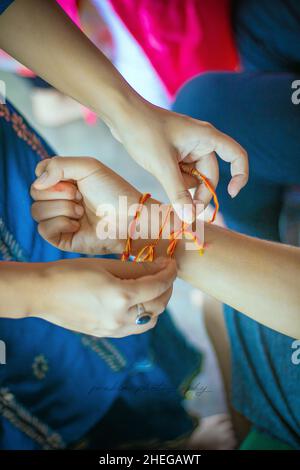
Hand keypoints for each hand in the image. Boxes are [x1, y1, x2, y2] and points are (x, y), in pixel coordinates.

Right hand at [30, 257, 176, 336]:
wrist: (42, 294)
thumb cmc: (71, 273)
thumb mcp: (105, 265)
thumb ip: (136, 268)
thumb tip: (161, 266)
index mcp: (122, 297)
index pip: (158, 286)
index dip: (169, 273)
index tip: (171, 263)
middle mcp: (121, 318)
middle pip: (159, 305)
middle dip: (167, 288)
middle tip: (164, 273)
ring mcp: (113, 330)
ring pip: (150, 320)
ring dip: (157, 304)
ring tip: (152, 288)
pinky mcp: (106, 334)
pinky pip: (134, 327)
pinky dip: (143, 314)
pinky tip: (136, 301)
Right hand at [31, 157, 139, 254]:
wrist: (129, 219)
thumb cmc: (113, 192)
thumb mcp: (88, 166)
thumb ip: (58, 165)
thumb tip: (38, 183)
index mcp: (65, 182)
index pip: (39, 175)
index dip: (52, 176)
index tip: (74, 180)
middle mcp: (60, 200)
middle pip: (35, 193)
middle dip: (59, 193)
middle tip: (81, 197)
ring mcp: (59, 220)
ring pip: (36, 211)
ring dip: (62, 209)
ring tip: (82, 212)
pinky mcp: (61, 238)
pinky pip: (43, 229)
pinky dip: (60, 224)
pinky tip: (78, 225)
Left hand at [109, 99, 248, 221]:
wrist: (121, 114)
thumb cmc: (143, 131)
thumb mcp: (162, 166)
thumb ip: (178, 193)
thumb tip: (190, 218)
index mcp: (207, 137)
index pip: (236, 156)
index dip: (240, 176)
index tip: (231, 195)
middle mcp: (200, 142)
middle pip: (210, 176)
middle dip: (198, 193)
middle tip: (184, 210)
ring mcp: (187, 148)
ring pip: (194, 178)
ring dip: (182, 186)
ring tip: (163, 177)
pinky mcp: (174, 153)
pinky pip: (181, 174)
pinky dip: (174, 180)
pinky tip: (159, 173)